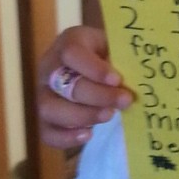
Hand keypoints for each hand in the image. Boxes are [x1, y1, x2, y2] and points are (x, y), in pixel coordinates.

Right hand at [38, 25, 132, 148]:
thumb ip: (121, 60)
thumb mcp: (115, 47)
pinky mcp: (44, 117)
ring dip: (82, 116)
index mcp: (69, 41)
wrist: (97, 65)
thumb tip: (135, 81)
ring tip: (109, 116)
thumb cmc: (109, 54)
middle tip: (125, 101)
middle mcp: (50, 66)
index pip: (72, 53)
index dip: (93, 68)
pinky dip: (65, 137)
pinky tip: (88, 135)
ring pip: (50, 108)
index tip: (117, 80)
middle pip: (64, 83)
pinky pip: (46, 132)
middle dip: (97, 96)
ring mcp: (42, 92)